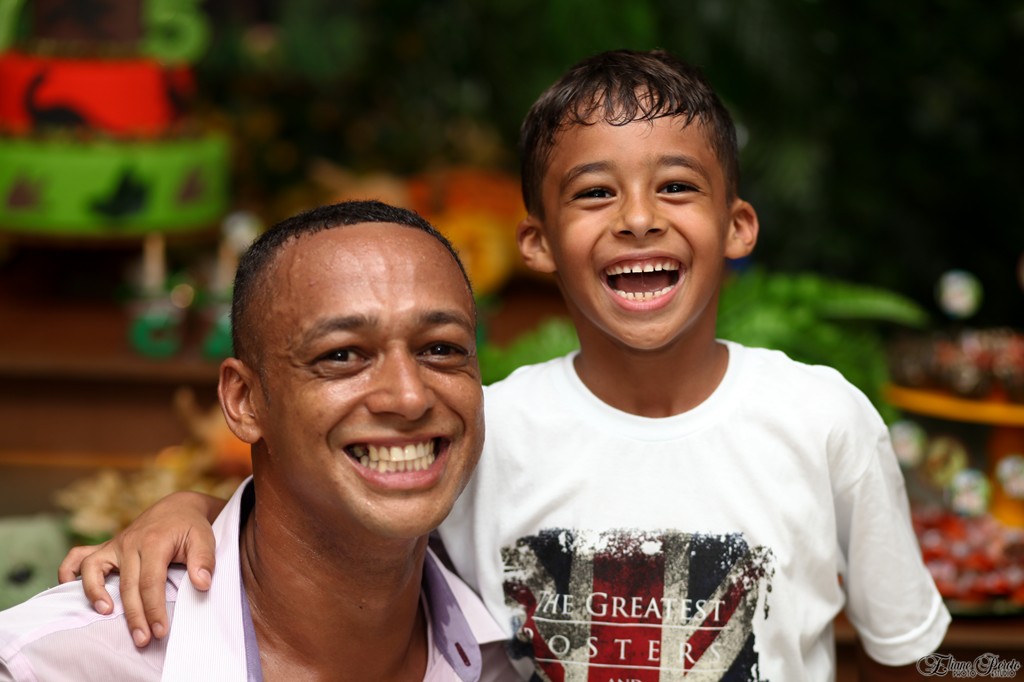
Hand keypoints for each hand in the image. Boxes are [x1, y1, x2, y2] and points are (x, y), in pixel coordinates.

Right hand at [56, 490, 224, 646]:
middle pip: (127, 584)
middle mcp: (131, 543)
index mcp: (155, 542)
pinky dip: (68, 572)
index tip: (159, 631)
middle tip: (143, 639)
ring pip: (94, 569)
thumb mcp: (205, 539)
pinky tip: (70, 591)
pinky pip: (77, 556)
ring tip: (106, 613)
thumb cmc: (191, 527)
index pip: (151, 582)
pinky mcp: (106, 547)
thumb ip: (204, 561)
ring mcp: (115, 544)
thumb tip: (202, 584)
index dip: (154, 609)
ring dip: (94, 593)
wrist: (176, 509)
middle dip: (134, 615)